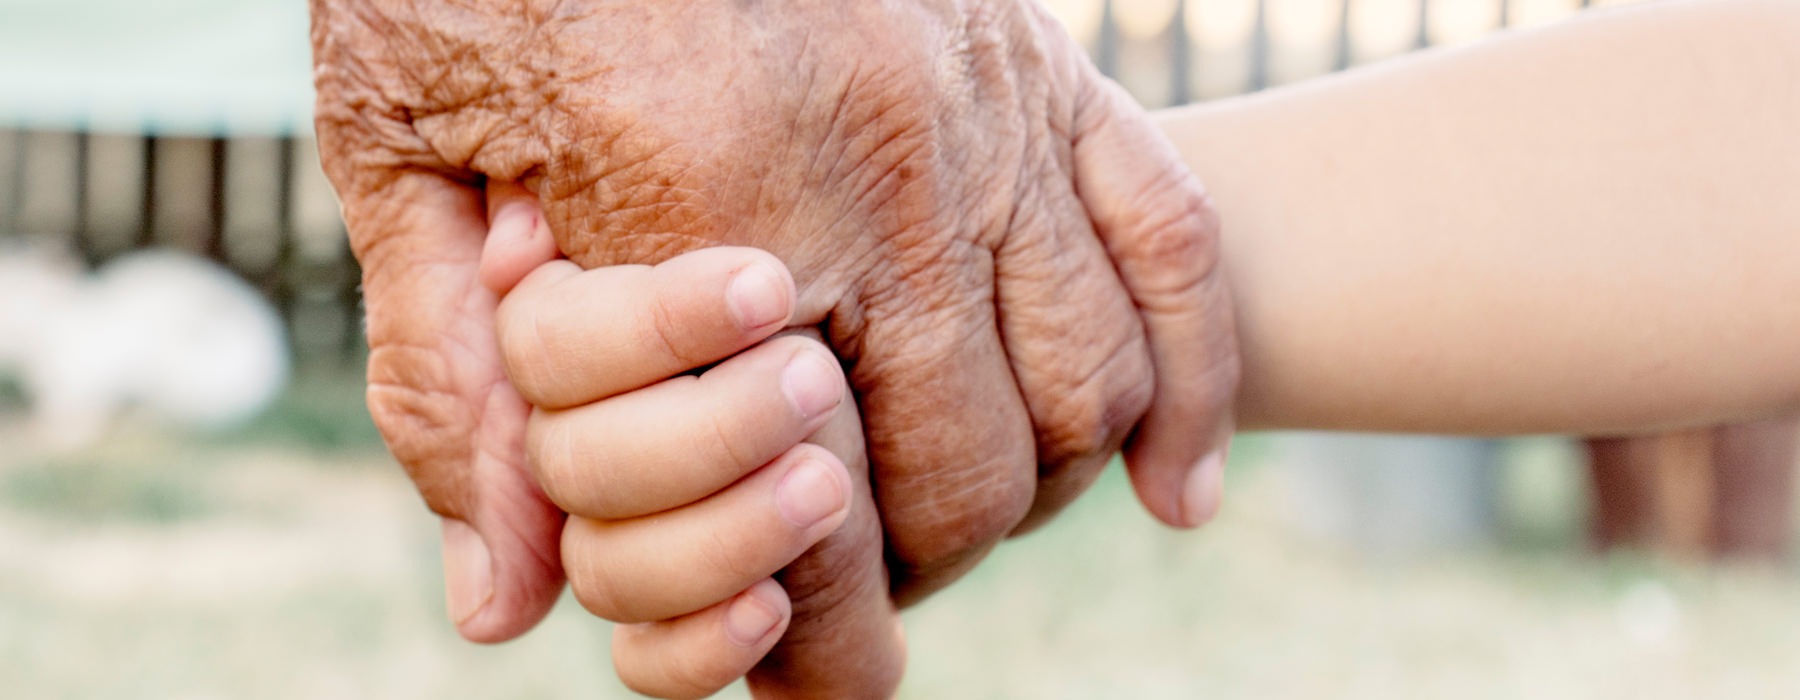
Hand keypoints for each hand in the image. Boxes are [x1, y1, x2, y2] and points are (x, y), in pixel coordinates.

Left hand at [311, 0, 1235, 639]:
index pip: (798, 497)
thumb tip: (500, 596)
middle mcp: (884, 160)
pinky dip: (1194, 389)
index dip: (810, 630)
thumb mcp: (397, 132)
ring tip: (955, 533)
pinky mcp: (1049, 69)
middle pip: (968, 470)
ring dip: (1035, 501)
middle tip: (853, 600)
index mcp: (706, 186)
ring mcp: (991, 111)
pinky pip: (1178, 250)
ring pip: (1088, 387)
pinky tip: (1174, 492)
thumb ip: (445, 376)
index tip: (795, 681)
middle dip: (914, 576)